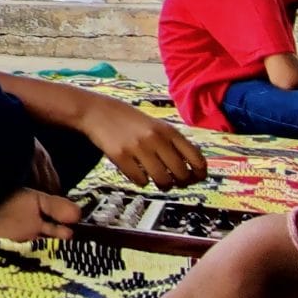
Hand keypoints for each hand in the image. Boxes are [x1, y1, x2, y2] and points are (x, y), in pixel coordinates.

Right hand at [68, 93, 209, 188]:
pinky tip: (138, 173)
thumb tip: (191, 171)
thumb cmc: (130, 121)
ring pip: (162, 180)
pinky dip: (142, 182)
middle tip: (174, 182)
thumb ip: (173, 143)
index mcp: (168, 130)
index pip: (196, 158)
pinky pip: (140, 181)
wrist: (98, 112)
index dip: (200, 173)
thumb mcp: (156, 126)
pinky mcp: (121, 156)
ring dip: (163, 185)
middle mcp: (156, 139)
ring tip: (158, 181)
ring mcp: (138, 148)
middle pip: (181, 173)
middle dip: (180, 182)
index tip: (196, 178)